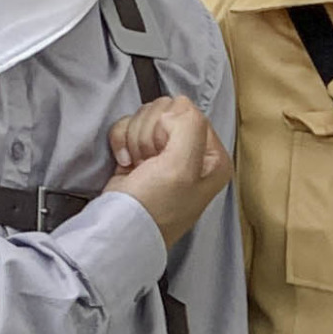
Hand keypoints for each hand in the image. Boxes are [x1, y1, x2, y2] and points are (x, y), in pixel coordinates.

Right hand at [106, 96, 231, 248]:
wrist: (118, 230)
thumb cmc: (154, 208)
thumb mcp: (181, 167)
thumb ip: (190, 126)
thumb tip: (180, 103)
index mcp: (213, 156)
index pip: (189, 112)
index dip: (169, 128)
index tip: (163, 155)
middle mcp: (194, 152)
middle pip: (166, 111)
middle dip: (149, 135)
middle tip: (149, 163)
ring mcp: (166, 153)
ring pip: (145, 117)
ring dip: (135, 139)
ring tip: (139, 167)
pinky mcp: (141, 155)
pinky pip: (128, 127)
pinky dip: (121, 142)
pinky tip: (126, 164)